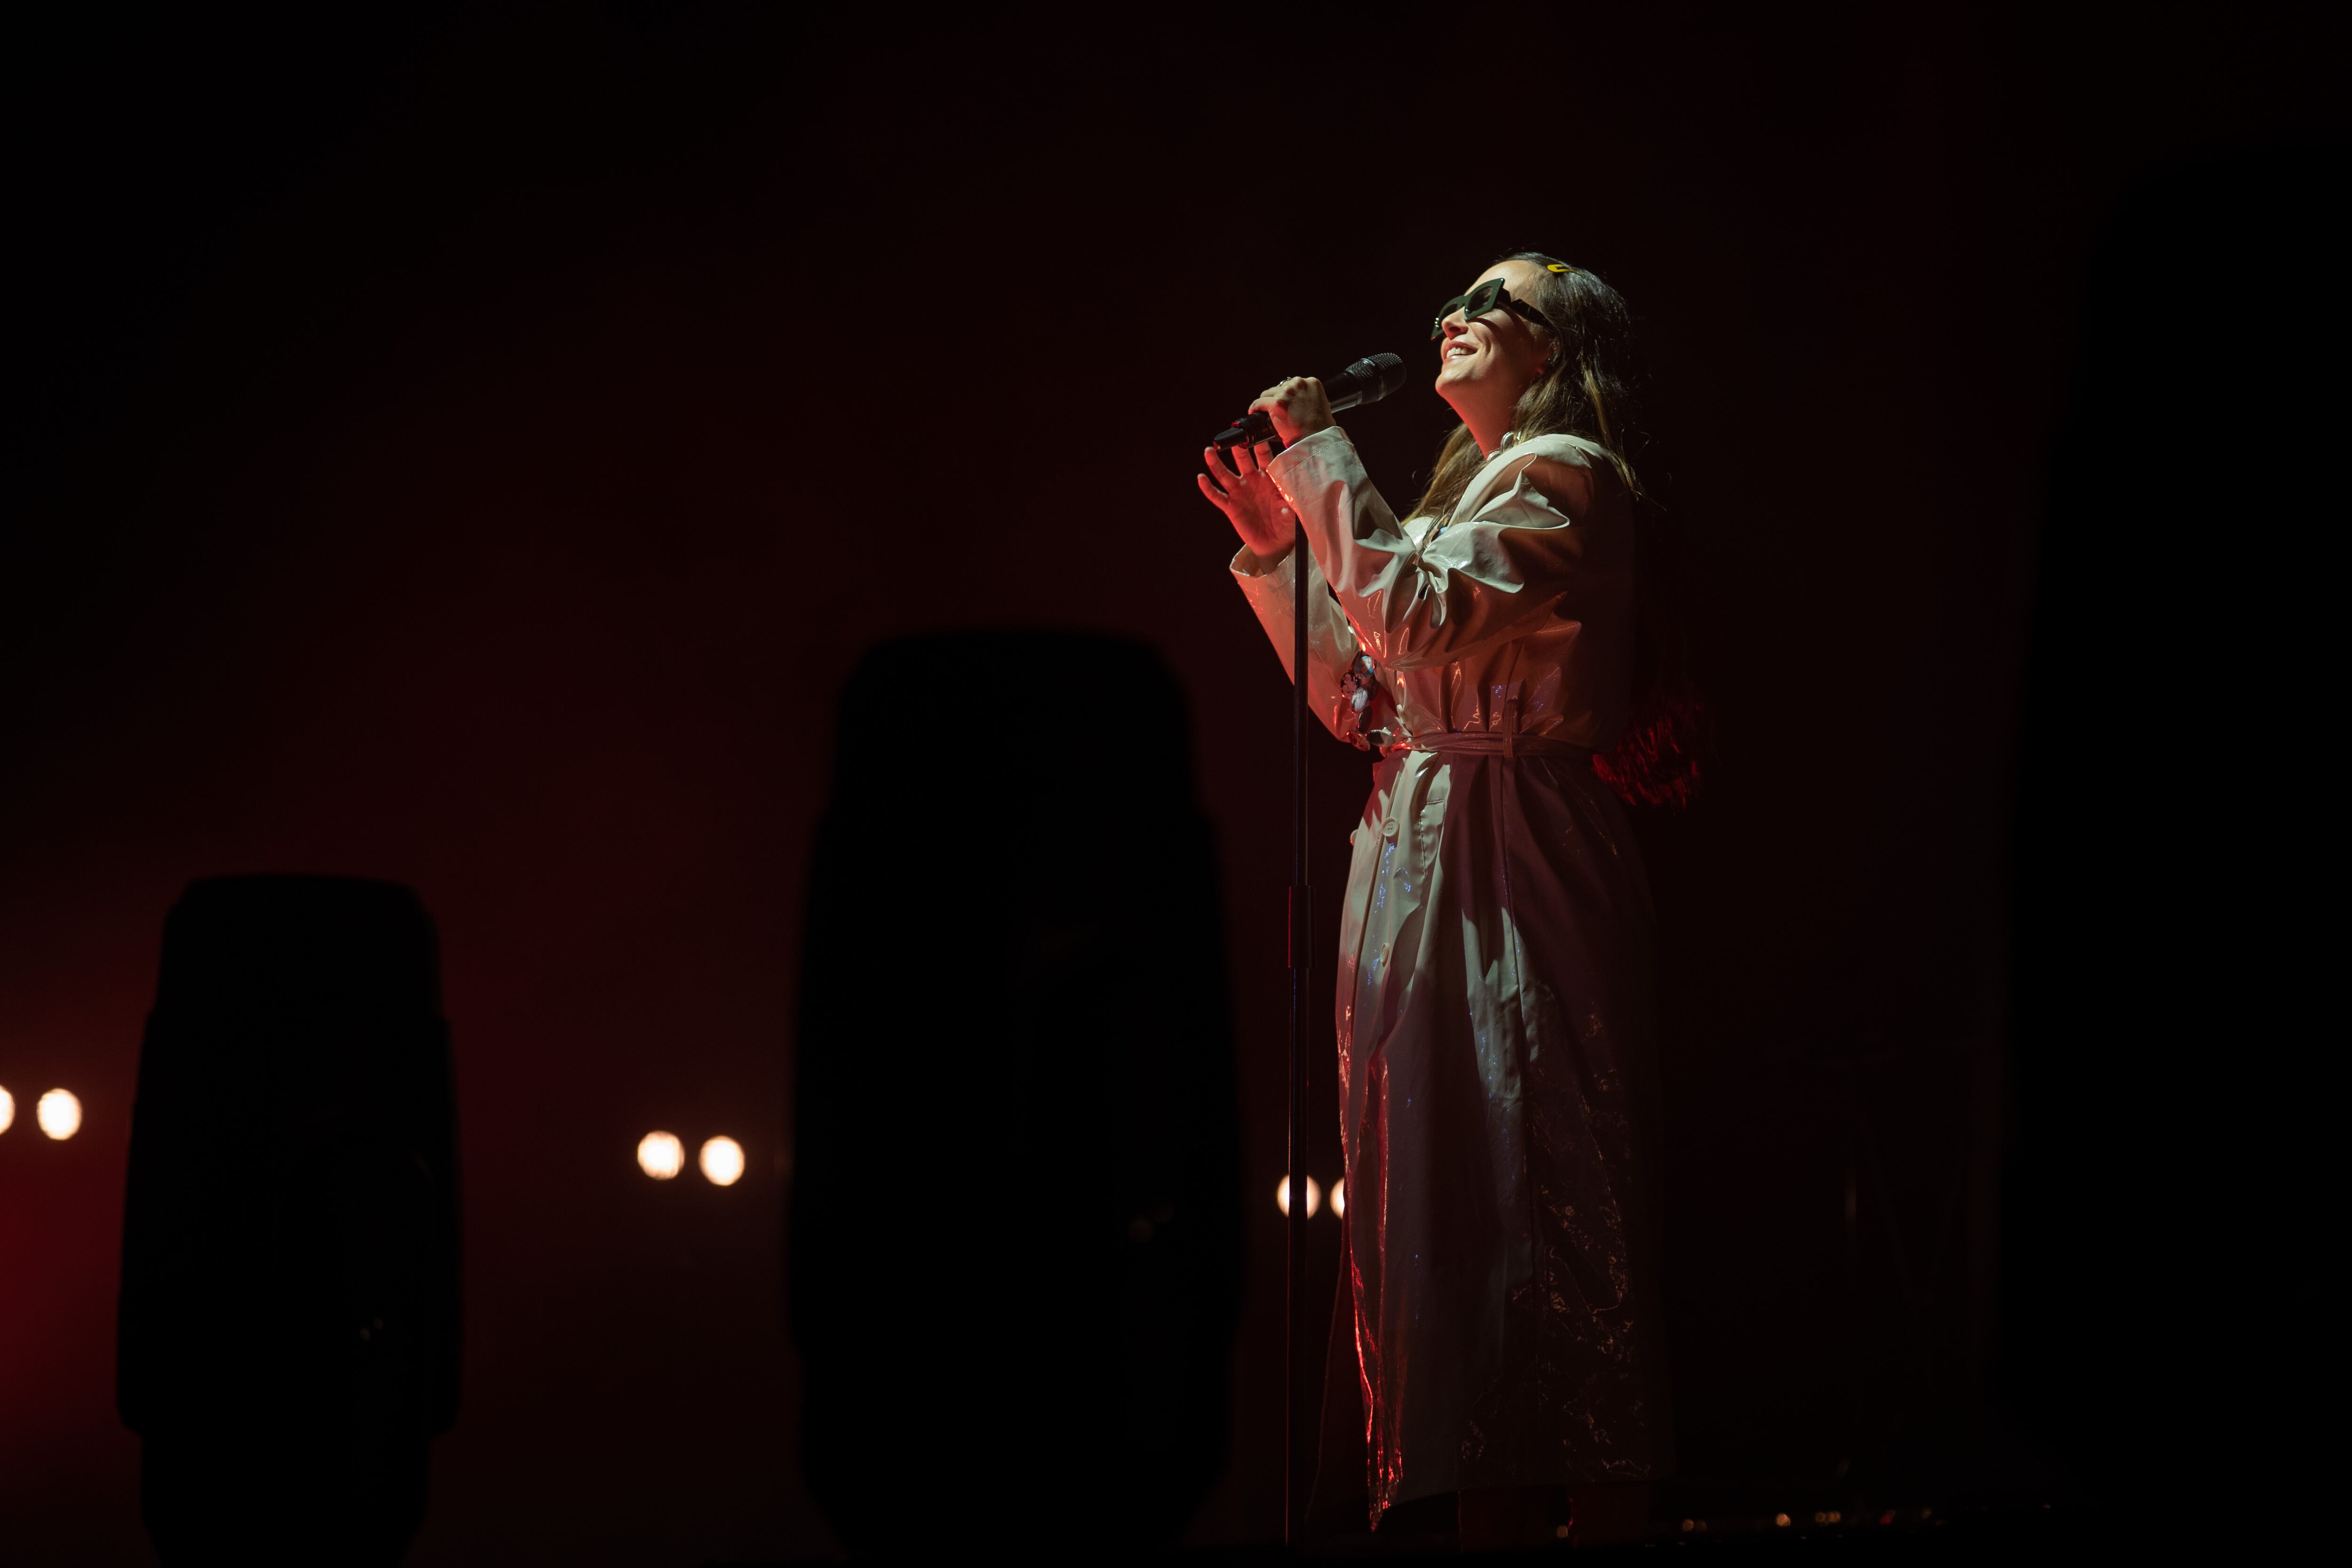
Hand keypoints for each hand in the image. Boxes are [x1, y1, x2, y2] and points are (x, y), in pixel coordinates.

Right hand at [1196, 437, 1296, 562]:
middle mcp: (1252, 480)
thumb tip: (1293, 494)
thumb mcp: (1294, 509)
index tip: (1257, 432)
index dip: (1259, 444)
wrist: (1276, 543)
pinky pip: (1217, 496)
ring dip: (1215, 463)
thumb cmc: (1287, 523)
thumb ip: (1292, 499)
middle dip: (1238, 448)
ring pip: (1224, 474)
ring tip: (1208, 451)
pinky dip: (1208, 488)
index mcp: (1268, 477)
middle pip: (1242, 459)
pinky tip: (1201, 478)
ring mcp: (1239, 493)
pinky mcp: (1230, 507)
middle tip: (1234, 435)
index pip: (1263, 456)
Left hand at [1251, 375, 1333, 445]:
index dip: (1287, 394)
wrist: (1316, 440)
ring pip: (1268, 394)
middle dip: (1277, 397)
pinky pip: (1259, 403)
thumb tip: (1303, 403)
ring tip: (1266, 412)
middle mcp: (1299, 384)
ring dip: (1266, 402)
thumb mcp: (1322, 406)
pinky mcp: (1276, 404)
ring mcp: (1286, 393)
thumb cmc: (1320, 428)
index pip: (1293, 384)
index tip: (1285, 402)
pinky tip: (1254, 412)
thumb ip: (1311, 400)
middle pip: (1280, 387)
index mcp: (1312, 383)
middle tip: (1277, 410)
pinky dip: (1255, 407)